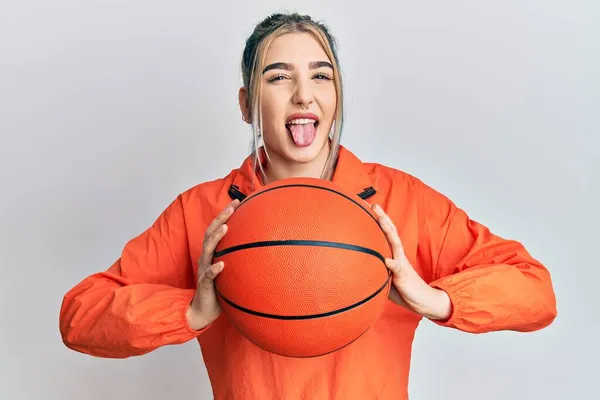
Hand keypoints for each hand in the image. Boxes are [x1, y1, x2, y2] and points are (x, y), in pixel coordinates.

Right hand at [187, 199, 239, 329]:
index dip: (225, 214)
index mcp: (212, 253)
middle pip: (210, 233)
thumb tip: (260, 247)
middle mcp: (206, 258)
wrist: (204, 311)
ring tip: (226, 228)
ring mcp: (204, 269)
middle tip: (232, 206)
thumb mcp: (230, 270)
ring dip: (216, 238)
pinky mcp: (204, 284)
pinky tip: (222, 265)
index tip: (237, 201)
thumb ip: (238, 258)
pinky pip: (208, 276)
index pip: (217, 229)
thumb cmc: (219, 289)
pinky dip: (214, 269)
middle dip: (220, 218)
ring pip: (207, 250)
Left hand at [372, 204, 451, 319]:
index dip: (377, 221)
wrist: (424, 302)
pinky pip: (397, 268)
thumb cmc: (404, 290)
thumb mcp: (386, 278)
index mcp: (393, 255)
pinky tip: (386, 259)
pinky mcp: (403, 276)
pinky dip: (391, 263)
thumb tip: (359, 268)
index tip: (367, 208)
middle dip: (382, 217)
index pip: (385, 234)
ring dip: (387, 230)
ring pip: (395, 243)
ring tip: (380, 218)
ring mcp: (401, 264)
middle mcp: (398, 255)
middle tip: (372, 204)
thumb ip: (376, 270)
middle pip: (390, 232)